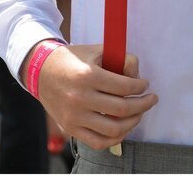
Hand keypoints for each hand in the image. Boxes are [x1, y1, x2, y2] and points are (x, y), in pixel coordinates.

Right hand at [21, 42, 157, 149]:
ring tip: (139, 113)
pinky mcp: (70, 128)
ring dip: (133, 122)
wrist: (41, 71)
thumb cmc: (74, 59)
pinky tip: (125, 127)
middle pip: (122, 109)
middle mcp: (80, 98)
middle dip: (144, 104)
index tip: (145, 84)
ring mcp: (74, 116)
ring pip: (113, 128)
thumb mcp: (98, 50)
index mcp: (87, 76)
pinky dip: (116, 138)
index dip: (141, 86)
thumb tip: (137, 76)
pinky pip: (98, 142)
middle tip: (151, 99)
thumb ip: (122, 60)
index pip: (125, 87)